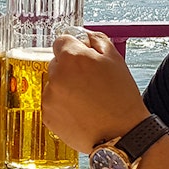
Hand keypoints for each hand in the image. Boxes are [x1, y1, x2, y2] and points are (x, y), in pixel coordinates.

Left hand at [43, 30, 148, 151]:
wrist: (121, 134)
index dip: (74, 48)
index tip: (83, 58)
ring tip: (88, 100)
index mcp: (72, 57)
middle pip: (57, 63)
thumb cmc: (121, 98)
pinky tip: (81, 112)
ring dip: (66, 88)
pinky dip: (63, 106)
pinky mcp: (47, 116)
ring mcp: (49, 96)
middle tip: (91, 83)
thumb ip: (96, 39)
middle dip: (70, 69)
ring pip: (54, 84)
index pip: (61, 41)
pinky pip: (52, 103)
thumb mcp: (115, 59)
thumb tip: (82, 34)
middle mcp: (56, 75)